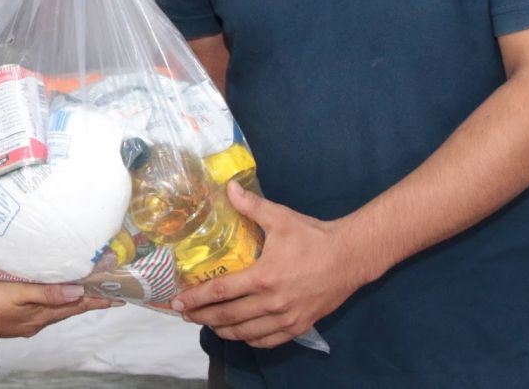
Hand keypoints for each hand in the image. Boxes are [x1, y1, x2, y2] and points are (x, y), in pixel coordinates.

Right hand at [0, 279, 115, 339]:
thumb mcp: (17, 294)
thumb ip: (48, 293)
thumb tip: (79, 293)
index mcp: (38, 316)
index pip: (75, 306)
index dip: (96, 299)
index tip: (118, 295)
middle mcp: (33, 321)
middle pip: (68, 308)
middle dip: (88, 299)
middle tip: (108, 290)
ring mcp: (20, 320)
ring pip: (53, 308)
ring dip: (71, 299)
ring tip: (85, 289)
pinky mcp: (9, 315)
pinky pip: (39, 306)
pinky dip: (52, 299)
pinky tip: (51, 293)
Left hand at [170, 182, 371, 348]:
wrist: (350, 257)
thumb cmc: (313, 237)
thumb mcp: (280, 218)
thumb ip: (251, 205)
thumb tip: (228, 187)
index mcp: (263, 277)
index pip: (220, 292)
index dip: (196, 298)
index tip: (178, 301)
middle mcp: (271, 303)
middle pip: (228, 317)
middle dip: (202, 317)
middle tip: (185, 314)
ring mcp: (285, 318)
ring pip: (245, 333)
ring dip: (222, 331)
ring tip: (208, 323)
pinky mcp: (299, 326)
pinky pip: (267, 341)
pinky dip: (249, 340)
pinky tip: (240, 334)